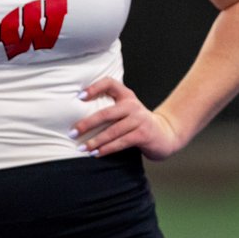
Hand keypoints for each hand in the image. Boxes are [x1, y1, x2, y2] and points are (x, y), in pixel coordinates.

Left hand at [69, 78, 183, 159]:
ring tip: (82, 148)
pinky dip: (107, 148)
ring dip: (95, 141)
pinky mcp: (143, 134)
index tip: (80, 97)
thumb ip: (111, 109)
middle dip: (87, 123)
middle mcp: (133, 105)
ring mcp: (140, 120)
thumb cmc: (139, 123)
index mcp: (127, 96)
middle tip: (73, 132)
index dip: (94, 87)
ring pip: (113, 131)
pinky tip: (97, 153)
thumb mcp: (127, 111)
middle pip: (106, 113)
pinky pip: (121, 142)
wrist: (165, 134)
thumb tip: (80, 118)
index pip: (110, 83)